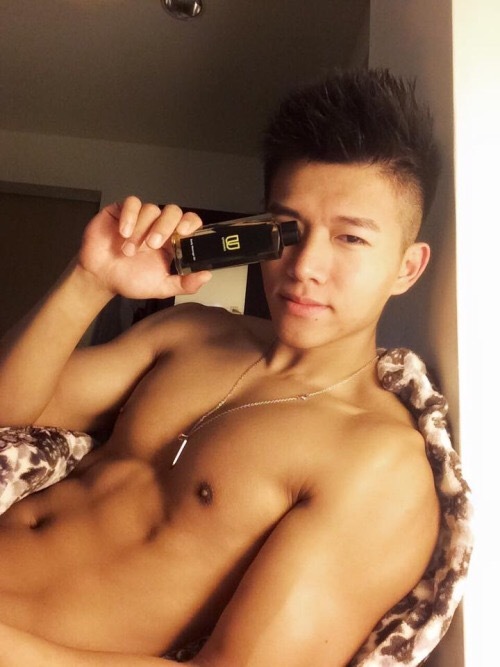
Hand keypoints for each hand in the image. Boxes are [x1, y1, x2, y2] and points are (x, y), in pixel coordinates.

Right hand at [78, 196, 211, 298]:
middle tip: (153, 245)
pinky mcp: (122, 211)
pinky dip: (129, 216)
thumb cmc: (130, 280)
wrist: (100, 278)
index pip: (189, 222)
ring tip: (129, 251)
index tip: (185, 232)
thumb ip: (184, 283)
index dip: (191, 223)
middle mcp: (158, 226)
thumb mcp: (161, 287)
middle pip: (172, 212)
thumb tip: (207, 276)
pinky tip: (123, 233)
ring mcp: (141, 217)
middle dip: (164, 226)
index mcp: (172, 241)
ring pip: (151, 209)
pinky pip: (131, 203)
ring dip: (141, 230)